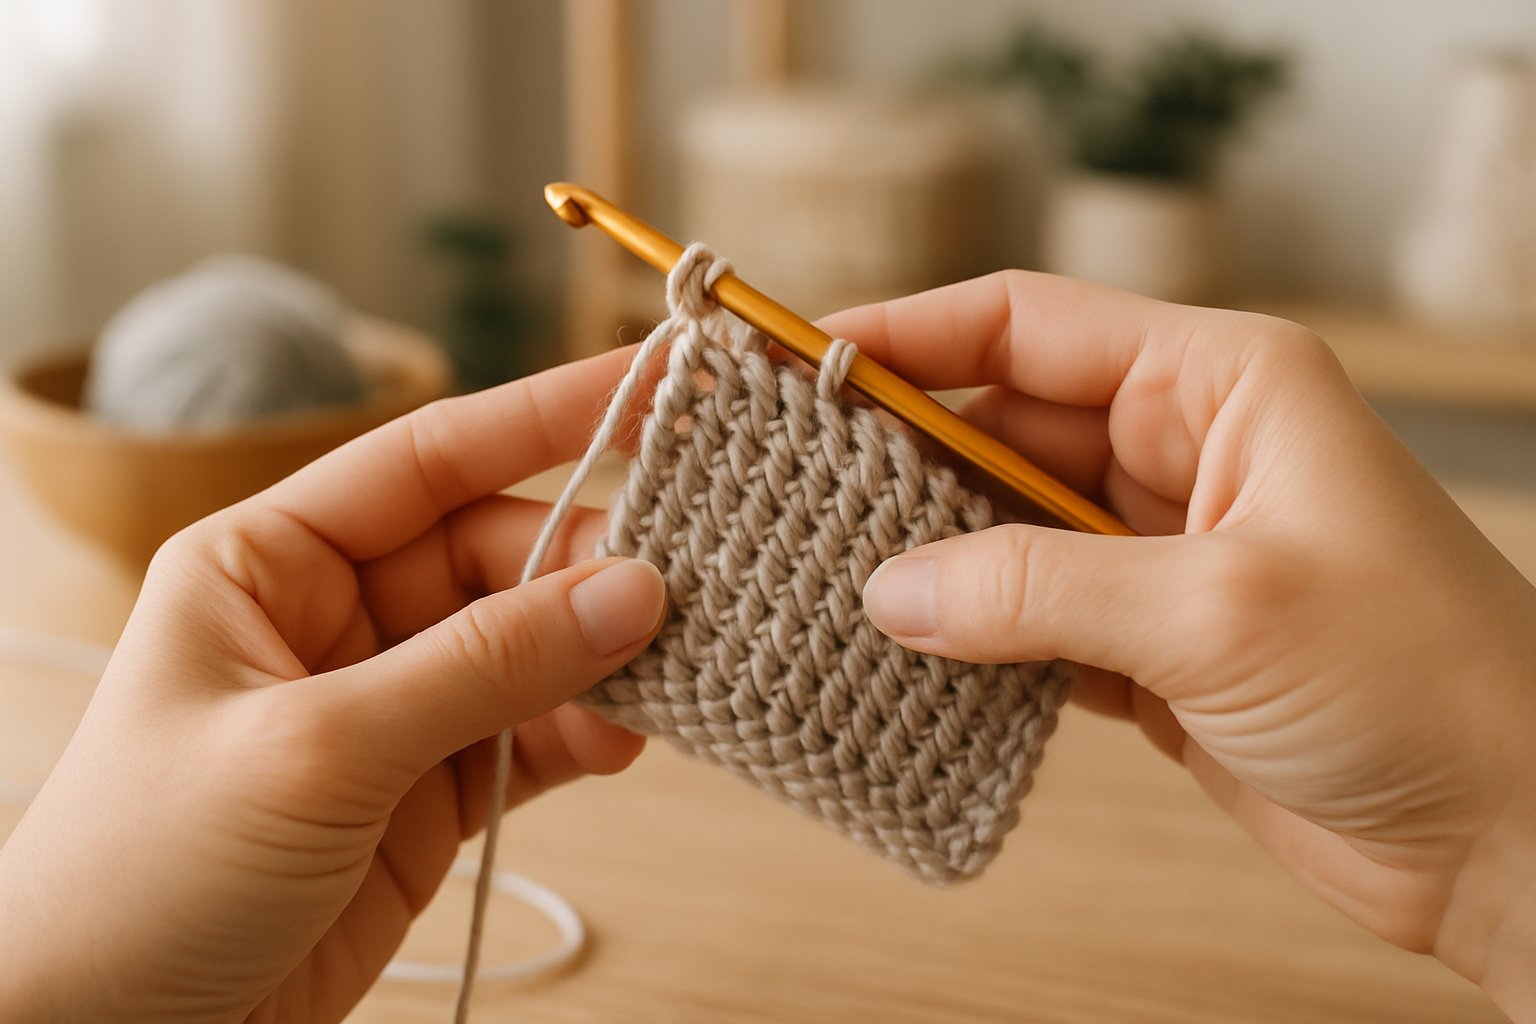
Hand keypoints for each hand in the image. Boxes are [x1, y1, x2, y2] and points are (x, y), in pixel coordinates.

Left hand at [0, 348, 665, 1022]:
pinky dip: (591, 733)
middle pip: (500, 556)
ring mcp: (394, 705)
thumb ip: (483, 667)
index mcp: (272, 562)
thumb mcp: (316, 748)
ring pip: (532, 647)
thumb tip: (630, 592)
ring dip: (602, 659)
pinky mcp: (434, 790)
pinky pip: (537, 734)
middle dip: (588, 570)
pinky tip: (627, 738)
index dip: (546, 415)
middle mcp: (339, 618)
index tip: (653, 382)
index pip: (430, 460)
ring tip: (666, 677)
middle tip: (676, 592)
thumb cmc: (143, 874)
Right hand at [829, 273, 1535, 1018]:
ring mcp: (1162, 552)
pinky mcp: (1151, 646)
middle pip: (1003, 426)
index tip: (803, 364)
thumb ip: (1037, 591)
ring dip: (929, 558)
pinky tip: (904, 657)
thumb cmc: (1422, 682)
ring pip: (1007, 530)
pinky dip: (971, 640)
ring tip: (823, 574)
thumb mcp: (1215, 612)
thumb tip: (889, 589)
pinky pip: (1030, 619)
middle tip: (786, 487)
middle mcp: (1185, 451)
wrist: (1511, 835)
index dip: (908, 335)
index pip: (1027, 324)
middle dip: (902, 458)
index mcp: (1220, 383)